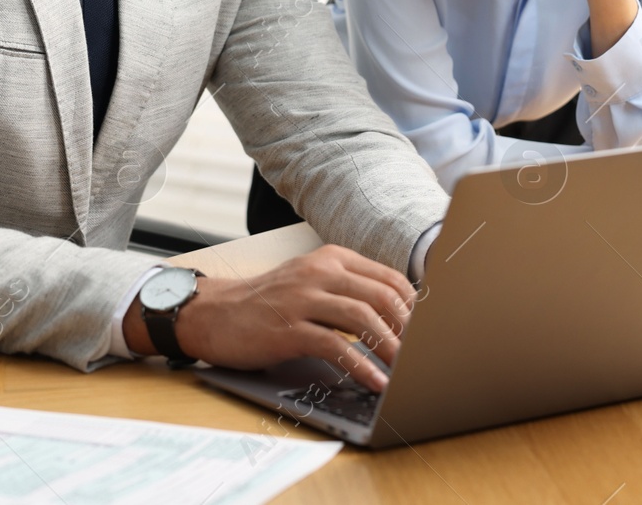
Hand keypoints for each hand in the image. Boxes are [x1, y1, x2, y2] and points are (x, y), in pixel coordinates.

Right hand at [123, 245, 413, 391]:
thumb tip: (395, 317)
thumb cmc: (266, 304)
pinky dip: (361, 366)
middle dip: (409, 328)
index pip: (388, 277)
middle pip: (381, 295)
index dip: (414, 306)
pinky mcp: (288, 328)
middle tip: (423, 353)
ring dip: (390, 347)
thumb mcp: (309, 285)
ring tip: (406, 370)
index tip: (429, 330)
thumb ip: (346, 292)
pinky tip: (375, 382)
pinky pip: (335, 346)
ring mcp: (302, 298)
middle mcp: (319, 272)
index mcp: (330, 259)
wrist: (213, 314)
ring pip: (362, 317)